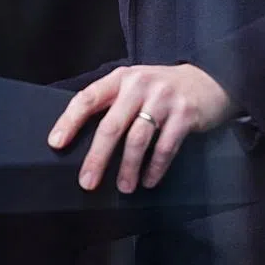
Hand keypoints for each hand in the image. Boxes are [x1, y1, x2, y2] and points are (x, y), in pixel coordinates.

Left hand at [47, 64, 237, 192]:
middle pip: (111, 125)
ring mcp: (163, 99)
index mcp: (121, 77)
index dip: (70, 121)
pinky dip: (155, 168)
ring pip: (137, 139)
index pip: (88, 98)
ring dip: (128, 168)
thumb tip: (83, 139)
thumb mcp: (135, 85)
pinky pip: (165, 147)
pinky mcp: (185, 114)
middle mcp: (139, 85)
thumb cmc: (162, 89)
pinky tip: (148, 180)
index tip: (56, 143)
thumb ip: (114, 104)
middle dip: (97, 157)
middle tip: (87, 182)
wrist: (208, 80)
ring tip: (123, 187)